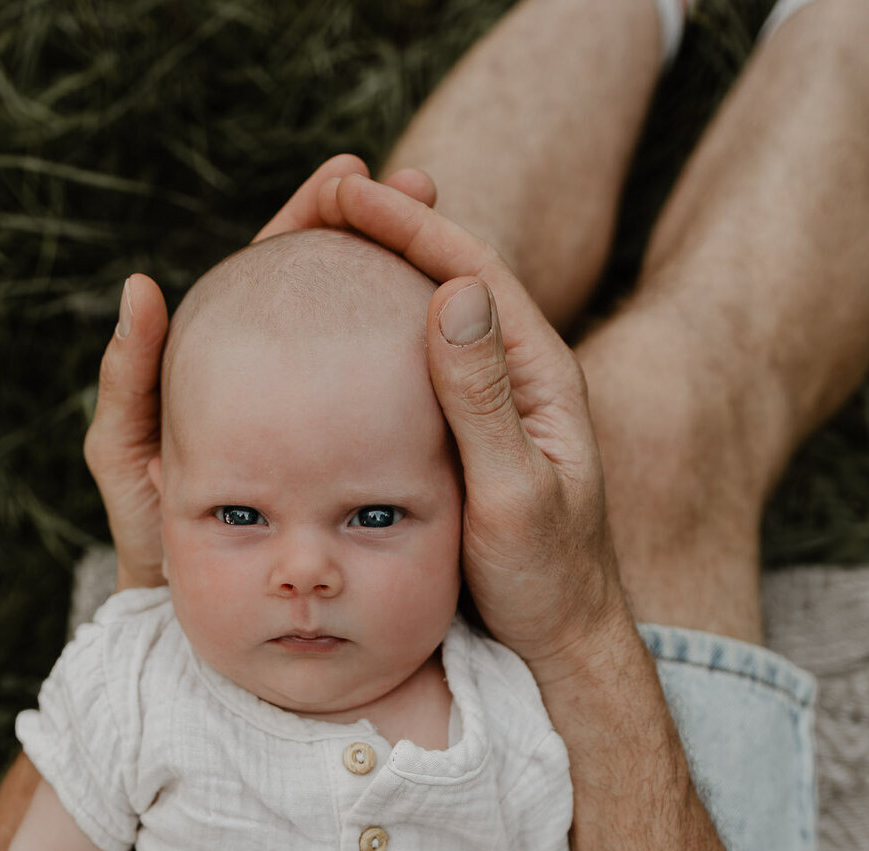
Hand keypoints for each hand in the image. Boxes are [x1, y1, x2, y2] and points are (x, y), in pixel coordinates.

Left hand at [82, 156, 436, 588]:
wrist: (217, 660)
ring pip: (365, 349)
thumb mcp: (132, 474)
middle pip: (322, 293)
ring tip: (447, 235)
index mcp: (231, 379)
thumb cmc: (160, 568)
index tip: (348, 172)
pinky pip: (387, 418)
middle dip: (369, 234)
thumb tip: (141, 286)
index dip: (305, 220)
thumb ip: (128, 389)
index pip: (270, 273)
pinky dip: (416, 378)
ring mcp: (322, 441)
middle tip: (422, 182)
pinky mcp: (355, 483)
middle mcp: (279, 398)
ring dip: (406, 290)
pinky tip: (455, 351)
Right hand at [315, 175, 629, 681]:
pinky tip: (321, 346)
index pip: (470, 269)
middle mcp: (517, 376)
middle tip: (317, 198)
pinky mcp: (464, 438)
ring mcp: (490, 405)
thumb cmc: (544, 578)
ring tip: (309, 250)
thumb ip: (482, 402)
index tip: (345, 193)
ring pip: (426, 320)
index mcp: (539, 372)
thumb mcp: (511, 492)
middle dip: (385, 231)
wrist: (560, 640)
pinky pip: (411, 370)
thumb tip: (455, 288)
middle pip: (447, 277)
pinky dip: (369, 343)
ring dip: (374, 279)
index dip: (408, 223)